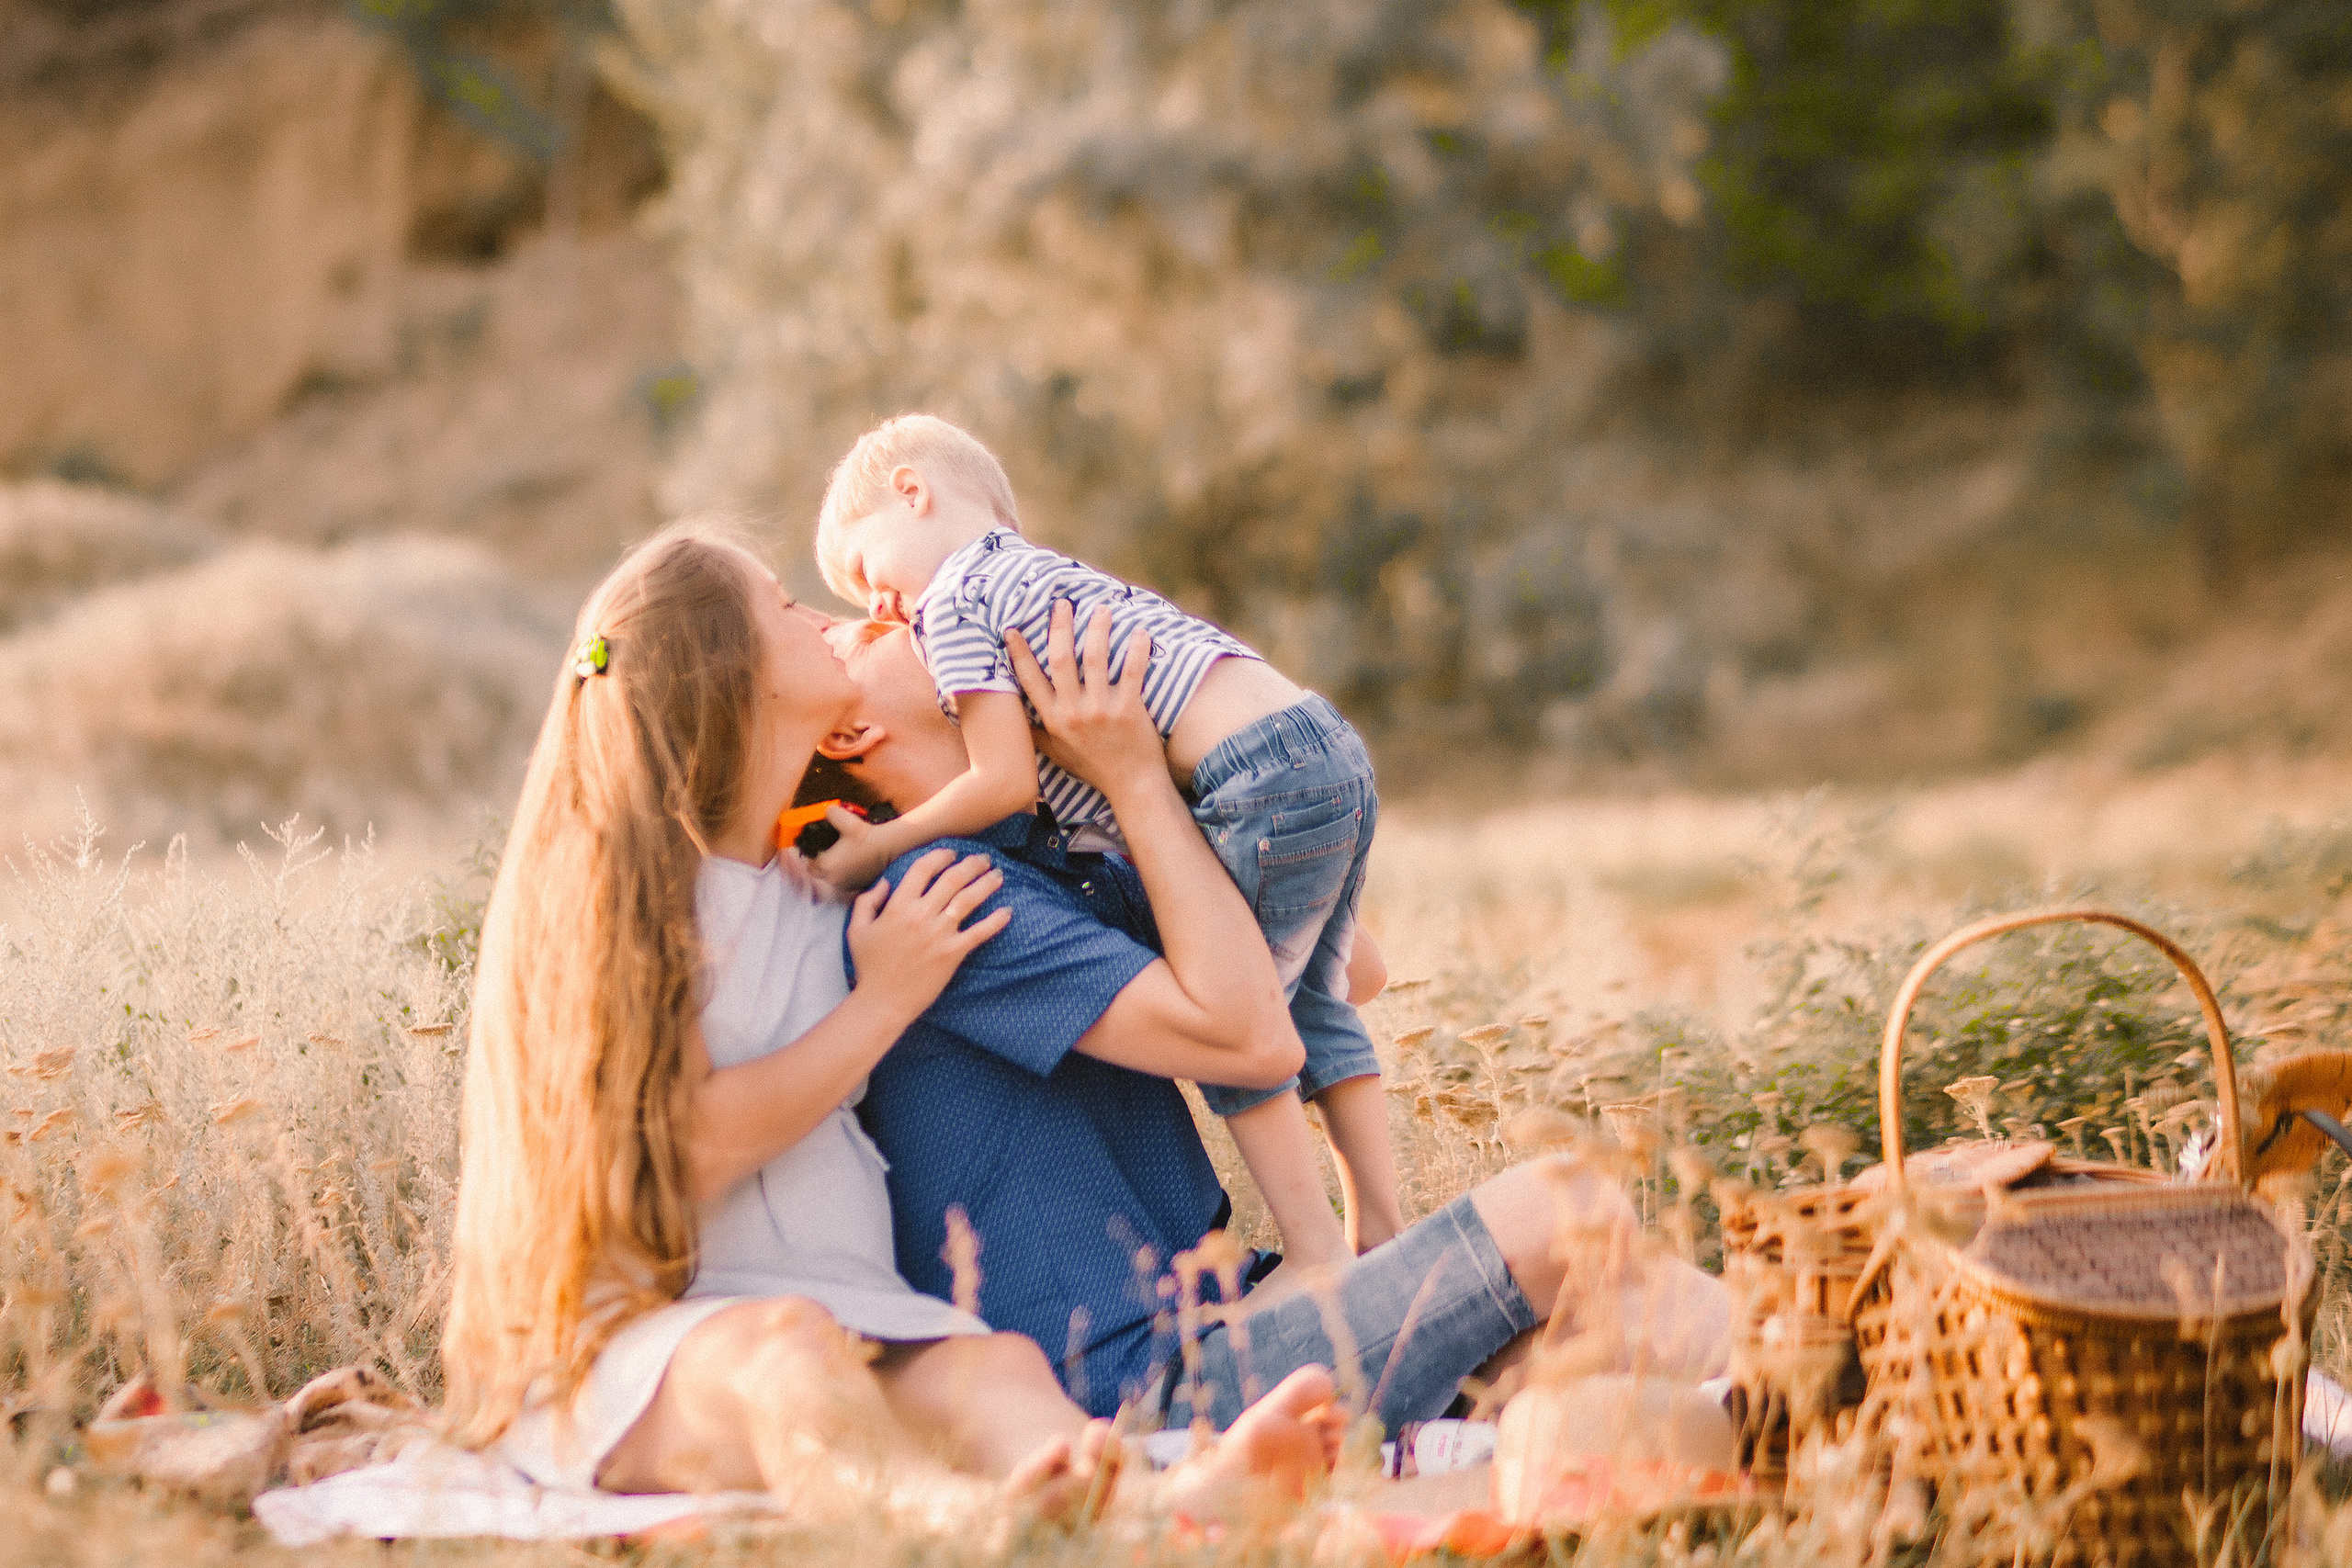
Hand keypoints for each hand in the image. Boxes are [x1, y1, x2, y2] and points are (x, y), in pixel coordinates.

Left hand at [808, 805, 892, 889]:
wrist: (887, 847)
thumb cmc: (866, 836)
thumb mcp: (847, 820)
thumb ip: (831, 813)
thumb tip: (826, 811)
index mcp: (826, 866)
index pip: (810, 863)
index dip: (813, 854)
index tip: (821, 847)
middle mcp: (834, 879)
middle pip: (819, 872)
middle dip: (821, 863)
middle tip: (830, 851)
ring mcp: (846, 885)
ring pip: (831, 878)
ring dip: (833, 869)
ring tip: (842, 856)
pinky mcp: (856, 886)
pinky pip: (844, 882)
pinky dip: (845, 874)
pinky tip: (852, 862)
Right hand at [843, 848, 1009, 1020]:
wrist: (882, 1002)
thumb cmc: (868, 967)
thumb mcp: (856, 930)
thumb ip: (867, 901)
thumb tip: (885, 882)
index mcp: (897, 907)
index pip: (923, 869)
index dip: (940, 856)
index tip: (952, 853)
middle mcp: (920, 916)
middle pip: (952, 879)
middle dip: (971, 864)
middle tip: (983, 859)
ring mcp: (939, 934)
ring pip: (968, 900)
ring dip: (986, 884)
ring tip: (998, 875)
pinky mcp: (953, 953)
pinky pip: (980, 932)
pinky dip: (996, 920)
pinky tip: (1008, 911)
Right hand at [1004, 601, 1158, 794]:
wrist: (1131, 786)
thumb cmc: (1093, 767)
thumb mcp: (1056, 754)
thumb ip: (1036, 733)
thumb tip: (1013, 719)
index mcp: (1053, 720)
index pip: (1030, 680)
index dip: (1019, 652)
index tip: (1012, 628)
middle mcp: (1073, 713)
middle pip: (1061, 660)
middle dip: (1060, 627)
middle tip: (1061, 603)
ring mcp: (1101, 711)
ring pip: (1095, 660)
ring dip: (1097, 629)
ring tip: (1100, 608)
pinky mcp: (1129, 711)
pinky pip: (1132, 673)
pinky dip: (1136, 650)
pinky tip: (1140, 632)